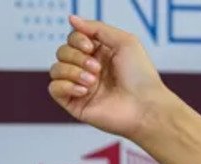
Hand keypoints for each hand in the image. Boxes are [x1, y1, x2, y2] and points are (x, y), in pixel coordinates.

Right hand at [48, 15, 172, 139]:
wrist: (145, 107)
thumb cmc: (141, 76)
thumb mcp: (125, 42)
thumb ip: (97, 28)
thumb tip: (72, 19)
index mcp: (100, 55)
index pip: (73, 39)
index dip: (77, 40)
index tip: (91, 47)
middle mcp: (89, 70)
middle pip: (62, 52)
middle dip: (76, 57)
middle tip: (97, 68)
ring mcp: (81, 87)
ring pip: (56, 69)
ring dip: (72, 71)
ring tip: (93, 81)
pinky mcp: (76, 104)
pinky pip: (54, 88)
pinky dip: (65, 85)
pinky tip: (84, 91)